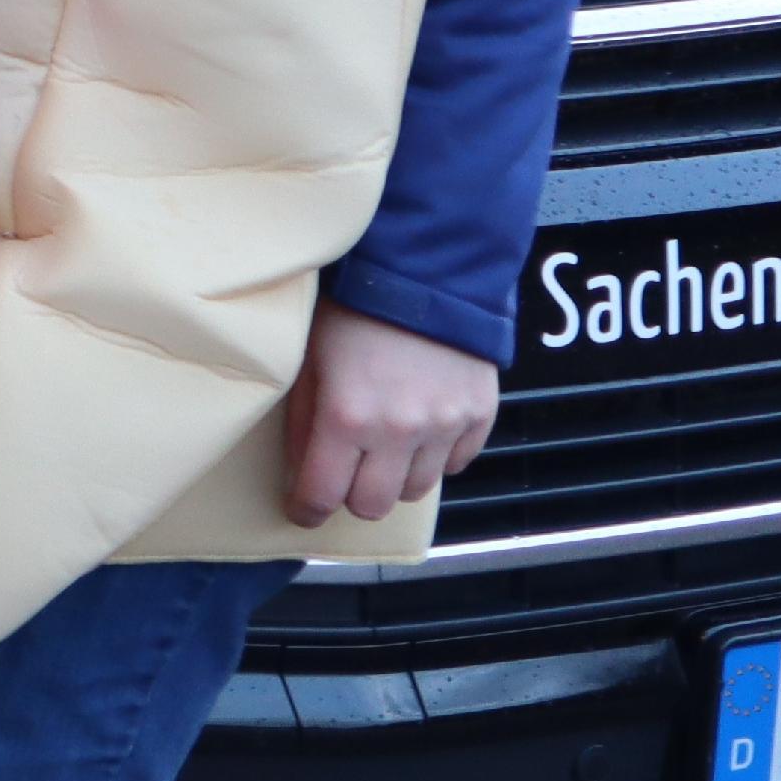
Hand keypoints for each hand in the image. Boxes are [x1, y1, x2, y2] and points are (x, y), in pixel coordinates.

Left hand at [281, 301, 495, 525]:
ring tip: (383, 445)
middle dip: (352, 496)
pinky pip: (457, 464)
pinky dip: (437, 456)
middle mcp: (399, 430)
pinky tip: (420, 429)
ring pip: (417, 490)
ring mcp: (444, 425)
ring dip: (396, 477)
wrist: (422, 270)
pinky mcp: (479, 415)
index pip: (323, 494)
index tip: (302, 510)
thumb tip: (301, 474)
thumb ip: (302, 421)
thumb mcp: (307, 360)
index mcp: (346, 416)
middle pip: (373, 505)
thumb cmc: (352, 309)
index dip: (306, 509)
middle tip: (343, 473)